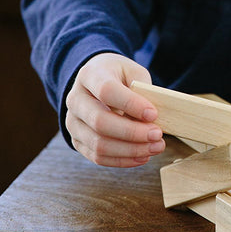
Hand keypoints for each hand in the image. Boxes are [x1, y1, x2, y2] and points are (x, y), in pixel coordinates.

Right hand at [65, 52, 165, 166]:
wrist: (96, 81)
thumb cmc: (118, 75)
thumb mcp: (132, 71)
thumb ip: (142, 90)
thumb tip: (151, 119)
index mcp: (90, 75)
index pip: (106, 91)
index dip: (131, 104)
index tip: (153, 114)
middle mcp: (76, 99)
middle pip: (100, 122)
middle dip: (132, 132)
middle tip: (157, 135)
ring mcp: (73, 122)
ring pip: (99, 144)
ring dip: (130, 150)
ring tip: (155, 147)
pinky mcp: (77, 141)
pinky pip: (98, 157)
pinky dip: (122, 160)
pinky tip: (142, 155)